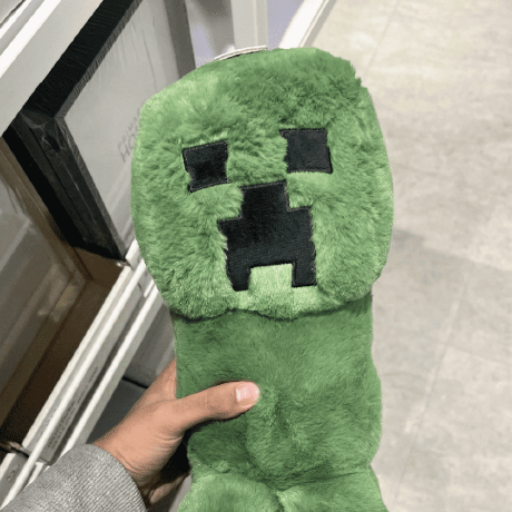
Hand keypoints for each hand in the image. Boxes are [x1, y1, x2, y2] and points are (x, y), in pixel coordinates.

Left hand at [92, 358, 259, 508]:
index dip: (227, 352)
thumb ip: (209, 402)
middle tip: (269, 375)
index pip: (205, 357)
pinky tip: (256, 428)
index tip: (252, 349)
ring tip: (270, 398)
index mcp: (176, 379)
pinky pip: (225, 434)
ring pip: (225, 409)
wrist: (123, 486)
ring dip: (242, 408)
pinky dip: (238, 432)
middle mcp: (187, 396)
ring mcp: (195, 420)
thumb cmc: (133, 442)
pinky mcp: (201, 443)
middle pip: (220, 384)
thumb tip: (248, 391)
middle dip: (241, 382)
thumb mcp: (172, 415)